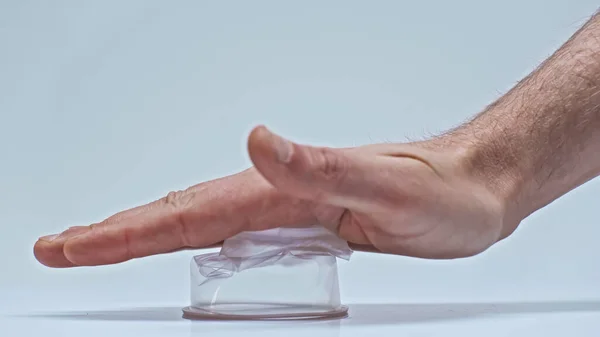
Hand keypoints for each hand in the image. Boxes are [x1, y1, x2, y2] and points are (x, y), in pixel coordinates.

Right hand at [34, 126, 516, 266]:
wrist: (474, 186)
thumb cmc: (440, 190)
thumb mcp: (387, 184)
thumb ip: (321, 166)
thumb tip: (258, 141)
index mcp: (284, 189)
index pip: (188, 215)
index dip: (126, 232)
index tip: (73, 245)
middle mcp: (280, 195)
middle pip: (181, 216)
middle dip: (117, 233)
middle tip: (66, 246)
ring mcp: (290, 210)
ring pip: (202, 225)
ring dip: (147, 235)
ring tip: (105, 245)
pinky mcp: (307, 225)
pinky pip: (236, 236)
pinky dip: (196, 242)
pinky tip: (185, 250)